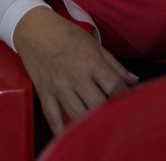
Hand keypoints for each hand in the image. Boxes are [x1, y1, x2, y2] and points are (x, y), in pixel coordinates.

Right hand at [12, 7, 136, 133]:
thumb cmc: (64, 33)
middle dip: (109, 114)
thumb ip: (114, 65)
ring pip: (77, 114)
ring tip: (98, 130)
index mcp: (91, 61)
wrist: (32, 27)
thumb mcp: (92, 43)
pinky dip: (60, 131)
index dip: (125, 97)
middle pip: (98, 104)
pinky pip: (53, 116)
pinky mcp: (44, 91)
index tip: (128, 103)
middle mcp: (76, 76)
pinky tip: (69, 138)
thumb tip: (134, 81)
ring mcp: (59, 86)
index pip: (115, 87)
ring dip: (89, 125)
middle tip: (115, 118)